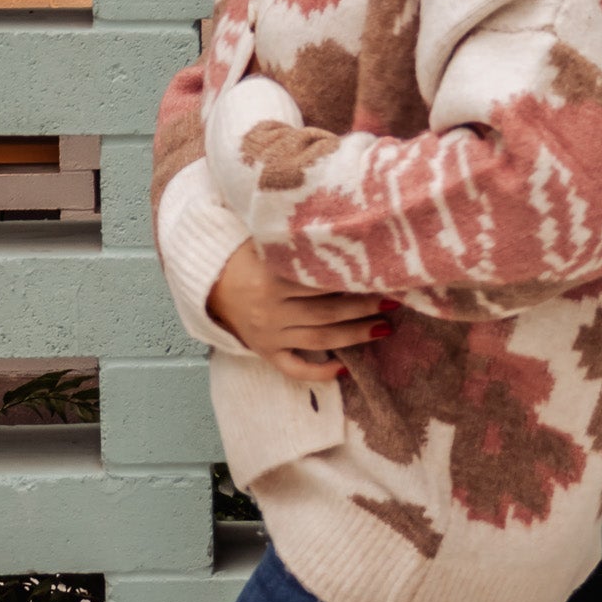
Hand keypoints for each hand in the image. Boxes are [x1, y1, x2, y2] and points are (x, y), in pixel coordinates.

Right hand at [204, 239, 395, 380]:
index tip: (380, 275)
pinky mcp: (265, 352)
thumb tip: (343, 230)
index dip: (352, 280)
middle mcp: (269, 310)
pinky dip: (320, 372)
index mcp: (270, 278)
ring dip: (354, 335)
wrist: (209, 281)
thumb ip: (297, 240)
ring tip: (383, 328)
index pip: (320, 282)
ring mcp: (267, 334)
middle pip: (326, 312)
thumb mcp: (266, 241)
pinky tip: (346, 369)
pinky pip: (294, 369)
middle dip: (363, 308)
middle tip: (392, 302)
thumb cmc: (245, 254)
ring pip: (318, 339)